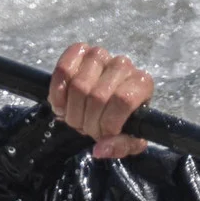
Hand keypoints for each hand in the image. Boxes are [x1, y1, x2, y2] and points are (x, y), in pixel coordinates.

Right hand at [48, 43, 154, 158]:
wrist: (107, 100)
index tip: (102, 135)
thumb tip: (100, 149)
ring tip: (75, 119)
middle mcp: (123, 65)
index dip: (107, 124)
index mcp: (142, 83)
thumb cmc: (121, 120)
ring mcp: (101, 55)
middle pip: (97, 96)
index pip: (122, 101)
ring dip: (72, 111)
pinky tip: (60, 105)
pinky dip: (57, 92)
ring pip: (78, 85)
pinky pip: (63, 69)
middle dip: (87, 122)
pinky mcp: (80, 50)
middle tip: (86, 129)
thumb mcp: (129, 138)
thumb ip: (120, 146)